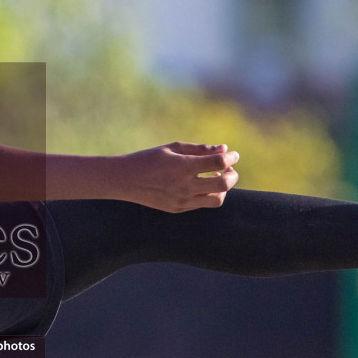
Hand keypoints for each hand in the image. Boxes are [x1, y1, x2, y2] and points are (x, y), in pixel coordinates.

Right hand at [123, 142, 239, 212]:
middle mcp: (184, 186)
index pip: (218, 163)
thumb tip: (223, 149)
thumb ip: (199, 149)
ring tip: (216, 177)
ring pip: (217, 200)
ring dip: (223, 189)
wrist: (125, 180)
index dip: (231, 157)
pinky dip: (208, 194)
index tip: (232, 154)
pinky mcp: (178, 209)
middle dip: (233, 175)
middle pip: (223, 184)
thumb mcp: (172, 148)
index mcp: (182, 166)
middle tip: (230, 169)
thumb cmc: (149, 159)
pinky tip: (201, 184)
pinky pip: (202, 204)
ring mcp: (182, 200)